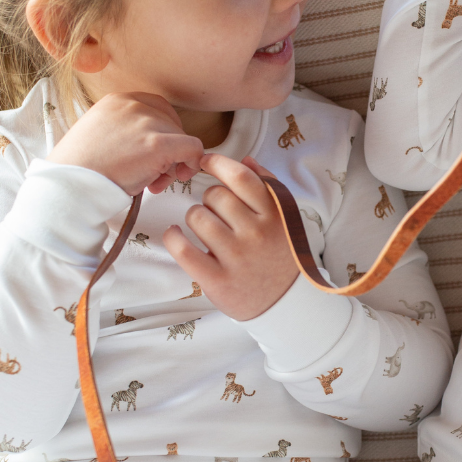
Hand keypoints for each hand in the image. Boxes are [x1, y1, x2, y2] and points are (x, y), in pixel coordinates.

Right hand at [47, 92, 203, 194]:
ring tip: (154, 182)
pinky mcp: (158, 144)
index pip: (158, 108)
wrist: (69, 186)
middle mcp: (133, 105)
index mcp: (117, 100)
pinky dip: (193, 163)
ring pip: (181, 138)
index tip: (156, 153)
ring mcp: (146, 123)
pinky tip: (179, 176)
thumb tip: (148, 143)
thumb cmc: (80, 170)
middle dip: (169, 149)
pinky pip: (193, 148)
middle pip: (172, 123)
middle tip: (156, 173)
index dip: (163, 132)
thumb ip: (125, 131)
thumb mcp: (99, 135)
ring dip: (174, 162)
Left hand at [163, 154, 298, 320]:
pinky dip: (173, 237)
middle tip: (215, 211)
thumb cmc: (283, 256)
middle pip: (215, 195)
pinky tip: (176, 235)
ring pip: (197, 217)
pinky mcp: (218, 280)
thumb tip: (246, 159)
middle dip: (209, 198)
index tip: (205, 162)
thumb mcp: (286, 218)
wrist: (288, 302)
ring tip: (203, 228)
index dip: (218, 163)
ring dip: (194, 217)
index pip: (240, 177)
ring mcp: (236, 257)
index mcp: (274, 214)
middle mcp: (256, 232)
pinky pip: (183, 249)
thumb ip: (269, 186)